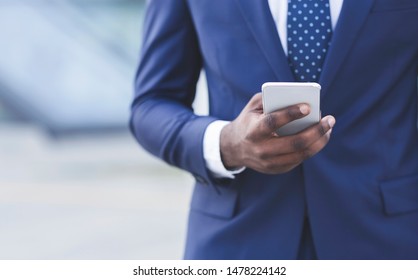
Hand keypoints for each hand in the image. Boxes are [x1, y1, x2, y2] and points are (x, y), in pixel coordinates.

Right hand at [220, 93, 334, 173]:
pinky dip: (313, 148)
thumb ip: (270, 98)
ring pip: (301, 154)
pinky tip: (320, 137)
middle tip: (329, 119)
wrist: (234, 148)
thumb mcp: (253, 107)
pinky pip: (300, 159)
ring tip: (329, 128)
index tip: (308, 107)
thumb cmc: (249, 121)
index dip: (290, 114)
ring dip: (320, 141)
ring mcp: (269, 163)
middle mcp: (261, 149)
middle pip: (294, 142)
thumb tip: (297, 97)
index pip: (272, 122)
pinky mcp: (277, 169)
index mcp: (253, 131)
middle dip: (316, 130)